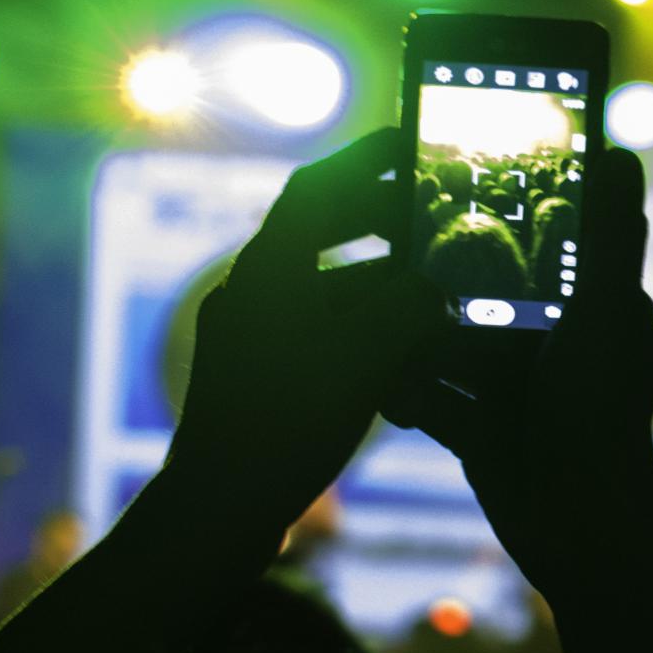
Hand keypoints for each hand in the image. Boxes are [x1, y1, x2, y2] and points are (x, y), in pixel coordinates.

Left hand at [171, 128, 445, 536]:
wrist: (218, 511)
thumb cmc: (285, 425)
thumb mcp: (366, 356)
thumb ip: (410, 306)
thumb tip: (435, 288)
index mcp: (271, 268)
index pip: (319, 185)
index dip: (366, 158)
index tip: (408, 141)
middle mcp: (254, 291)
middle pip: (321, 232)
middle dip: (380, 221)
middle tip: (433, 218)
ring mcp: (252, 336)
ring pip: (324, 287)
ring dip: (379, 282)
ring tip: (434, 290)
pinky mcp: (259, 379)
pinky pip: (318, 332)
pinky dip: (361, 329)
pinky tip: (402, 353)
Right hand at [386, 147, 652, 601]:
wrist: (579, 533)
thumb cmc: (601, 419)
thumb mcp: (602, 315)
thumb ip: (605, 240)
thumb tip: (621, 152)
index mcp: (589, 304)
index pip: (544, 236)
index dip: (501, 205)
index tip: (446, 171)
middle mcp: (552, 339)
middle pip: (481, 284)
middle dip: (434, 268)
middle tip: (384, 232)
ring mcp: (512, 385)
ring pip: (444, 338)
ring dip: (407, 329)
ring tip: (361, 301)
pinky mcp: (477, 426)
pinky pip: (427, 393)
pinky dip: (402, 387)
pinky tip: (371, 377)